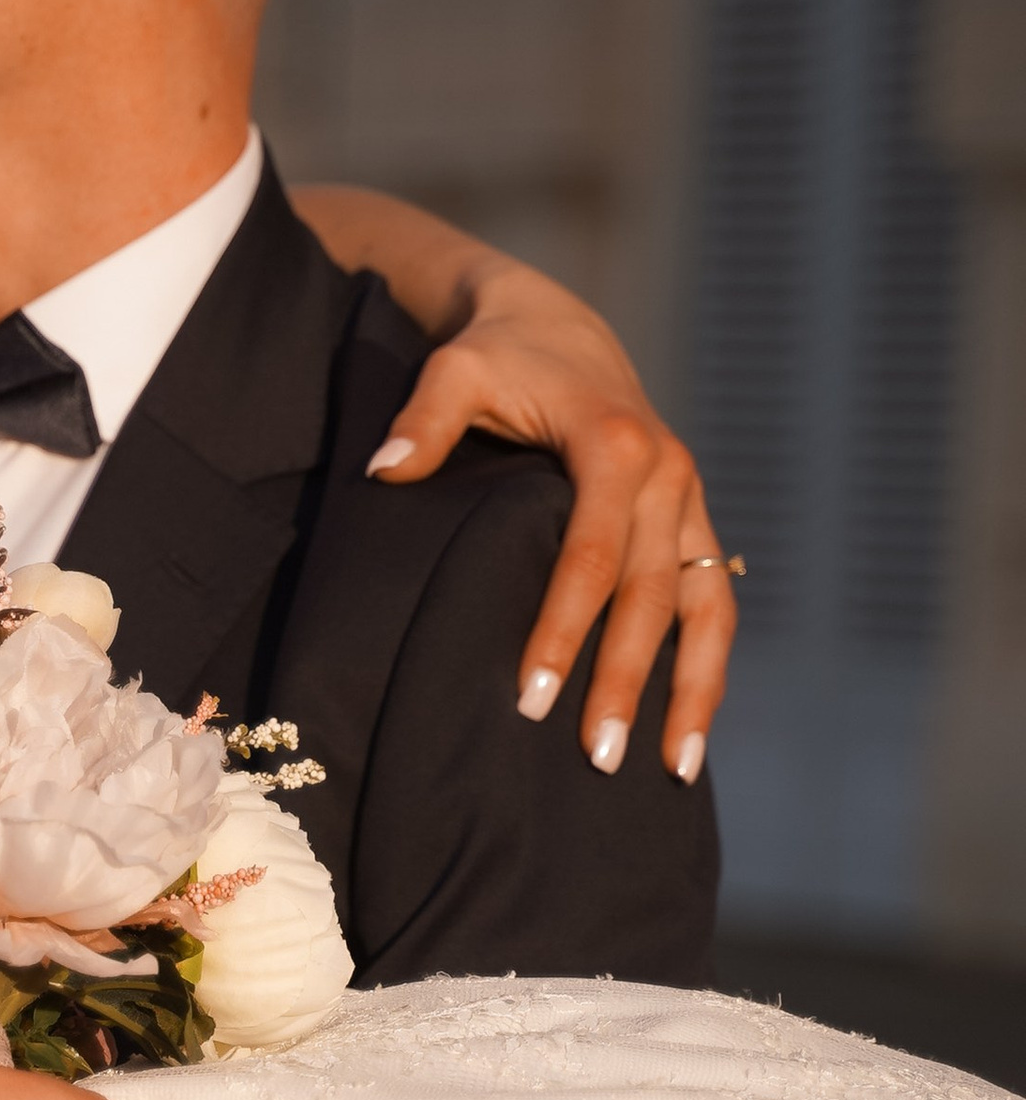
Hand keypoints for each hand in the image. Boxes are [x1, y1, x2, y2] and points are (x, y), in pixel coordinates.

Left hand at [368, 285, 732, 783]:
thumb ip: (425, 418)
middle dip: (625, 680)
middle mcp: (669, 475)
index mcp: (616, 444)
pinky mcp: (694, 522)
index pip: (591, 555)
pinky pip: (713, 603)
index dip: (563, 629)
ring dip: (692, 690)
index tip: (530, 699)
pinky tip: (690, 734)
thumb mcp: (456, 367)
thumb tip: (386, 471)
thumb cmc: (498, 356)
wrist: (560, 329)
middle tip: (594, 758)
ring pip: (705, 608)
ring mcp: (690, 502)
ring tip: (671, 771)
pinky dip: (709, 667)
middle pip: (651, 596)